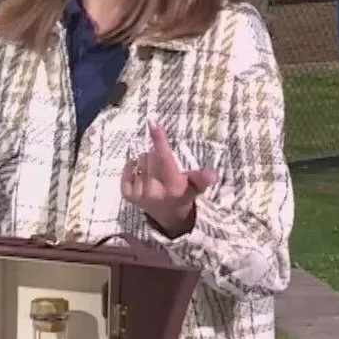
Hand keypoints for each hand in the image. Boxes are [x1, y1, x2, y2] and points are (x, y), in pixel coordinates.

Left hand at [121, 121, 215, 236]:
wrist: (169, 217)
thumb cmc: (184, 194)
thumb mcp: (196, 186)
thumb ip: (202, 179)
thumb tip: (212, 174)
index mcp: (173, 187)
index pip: (165, 158)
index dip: (159, 139)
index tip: (152, 121)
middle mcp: (154, 191)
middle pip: (150, 155)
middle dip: (157, 155)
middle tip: (164, 166)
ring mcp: (139, 194)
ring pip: (139, 160)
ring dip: (146, 161)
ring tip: (155, 173)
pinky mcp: (127, 195)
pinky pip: (128, 169)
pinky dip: (134, 167)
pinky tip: (142, 174)